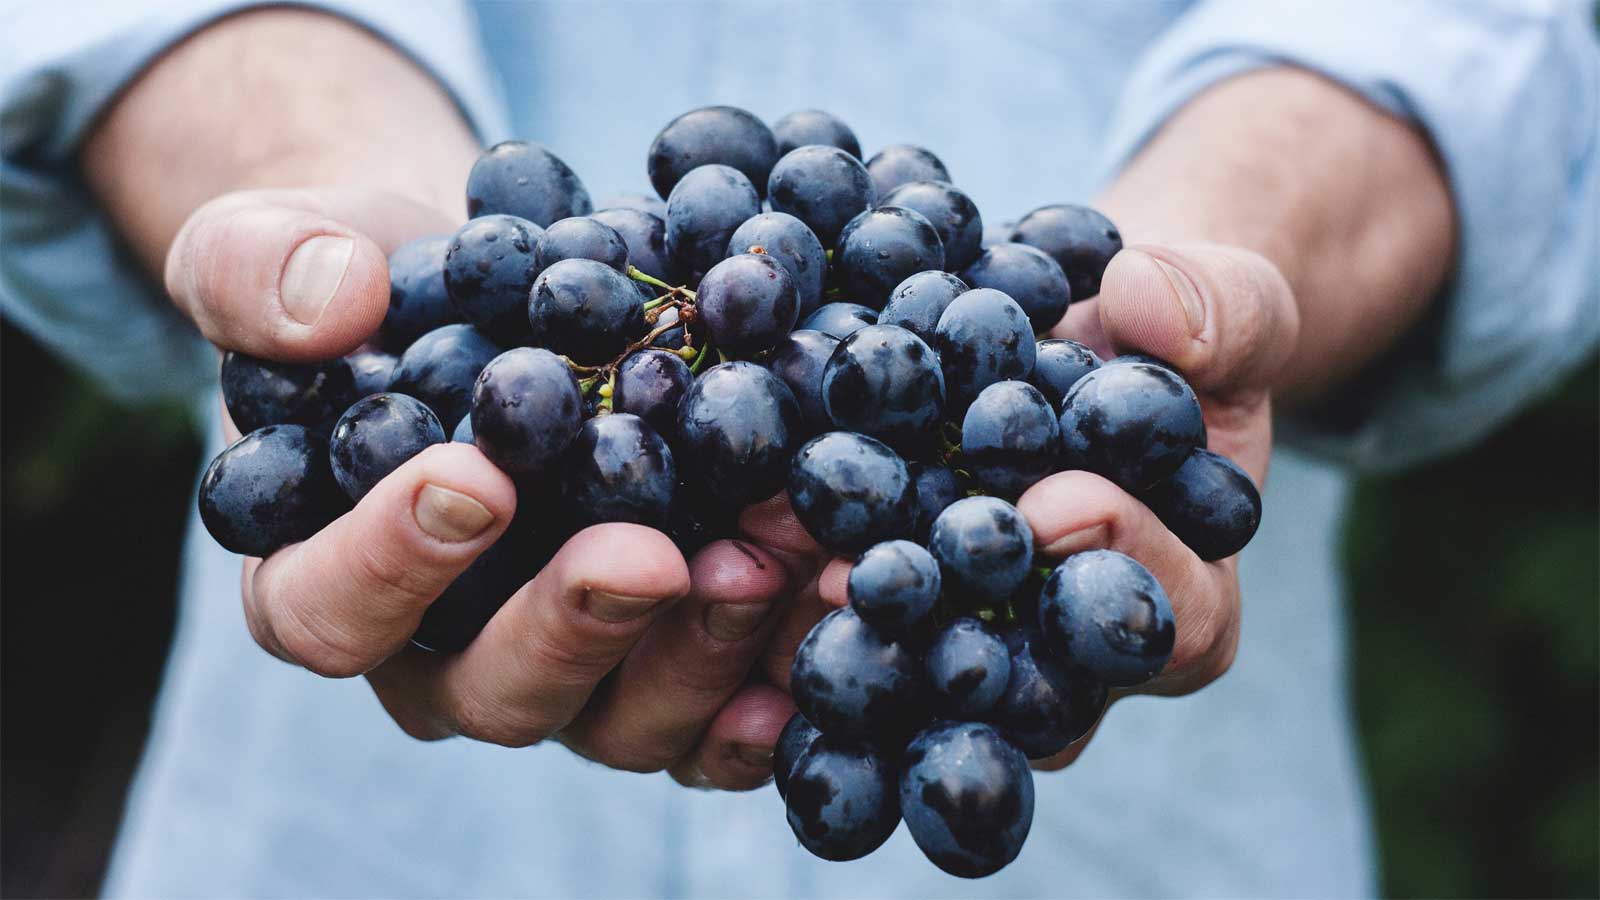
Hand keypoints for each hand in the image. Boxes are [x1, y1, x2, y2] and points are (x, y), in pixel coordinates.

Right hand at [171, 185, 814, 788]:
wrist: (491, 297)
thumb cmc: (369, 286)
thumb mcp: (279, 248)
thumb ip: (261, 270)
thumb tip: (329, 303)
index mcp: (323, 579)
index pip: (328, 610)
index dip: (390, 564)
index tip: (473, 478)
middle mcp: (442, 657)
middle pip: (495, 691)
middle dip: (578, 625)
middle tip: (651, 554)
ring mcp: (566, 673)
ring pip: (622, 717)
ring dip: (704, 649)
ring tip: (775, 558)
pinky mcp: (662, 663)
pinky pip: (718, 714)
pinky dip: (778, 677)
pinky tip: (834, 617)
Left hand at [798, 240, 1298, 767]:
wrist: (1084, 341)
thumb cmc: (1174, 337)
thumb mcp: (1229, 306)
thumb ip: (1221, 311)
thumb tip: (1147, 303)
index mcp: (1186, 600)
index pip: (1174, 617)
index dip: (1122, 562)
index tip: (1056, 502)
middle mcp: (1075, 655)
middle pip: (1029, 678)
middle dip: (955, 622)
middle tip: (877, 574)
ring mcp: (979, 644)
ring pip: (924, 670)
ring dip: (853, 625)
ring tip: (785, 564)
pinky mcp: (897, 612)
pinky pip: (851, 624)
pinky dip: (791, 590)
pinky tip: (735, 552)